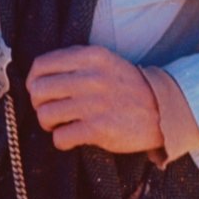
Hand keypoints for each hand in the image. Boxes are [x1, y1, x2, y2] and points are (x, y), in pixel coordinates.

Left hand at [25, 45, 162, 153]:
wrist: (164, 109)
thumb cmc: (128, 87)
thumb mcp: (104, 62)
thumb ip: (74, 62)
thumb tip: (37, 76)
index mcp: (90, 57)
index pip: (41, 65)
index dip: (34, 81)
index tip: (40, 91)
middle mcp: (90, 77)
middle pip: (38, 91)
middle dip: (39, 104)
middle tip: (51, 110)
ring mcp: (94, 104)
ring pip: (45, 115)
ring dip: (49, 124)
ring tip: (62, 124)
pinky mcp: (99, 129)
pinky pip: (60, 138)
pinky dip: (61, 141)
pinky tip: (72, 137)